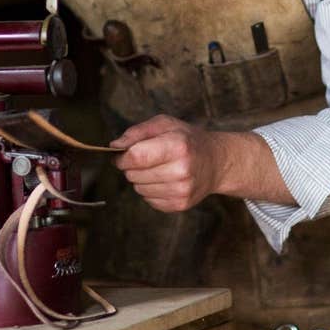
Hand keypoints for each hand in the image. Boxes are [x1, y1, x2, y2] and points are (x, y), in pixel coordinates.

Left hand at [110, 115, 230, 211]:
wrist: (215, 162)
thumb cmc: (186, 139)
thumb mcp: (165, 124)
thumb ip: (137, 132)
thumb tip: (114, 147)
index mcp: (177, 147)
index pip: (135, 157)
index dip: (123, 156)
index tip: (124, 154)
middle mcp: (181, 171)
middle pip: (134, 174)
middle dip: (133, 167)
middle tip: (148, 158)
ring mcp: (182, 191)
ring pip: (138, 189)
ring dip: (141, 179)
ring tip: (158, 168)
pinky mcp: (180, 204)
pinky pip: (148, 200)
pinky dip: (151, 190)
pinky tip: (165, 180)